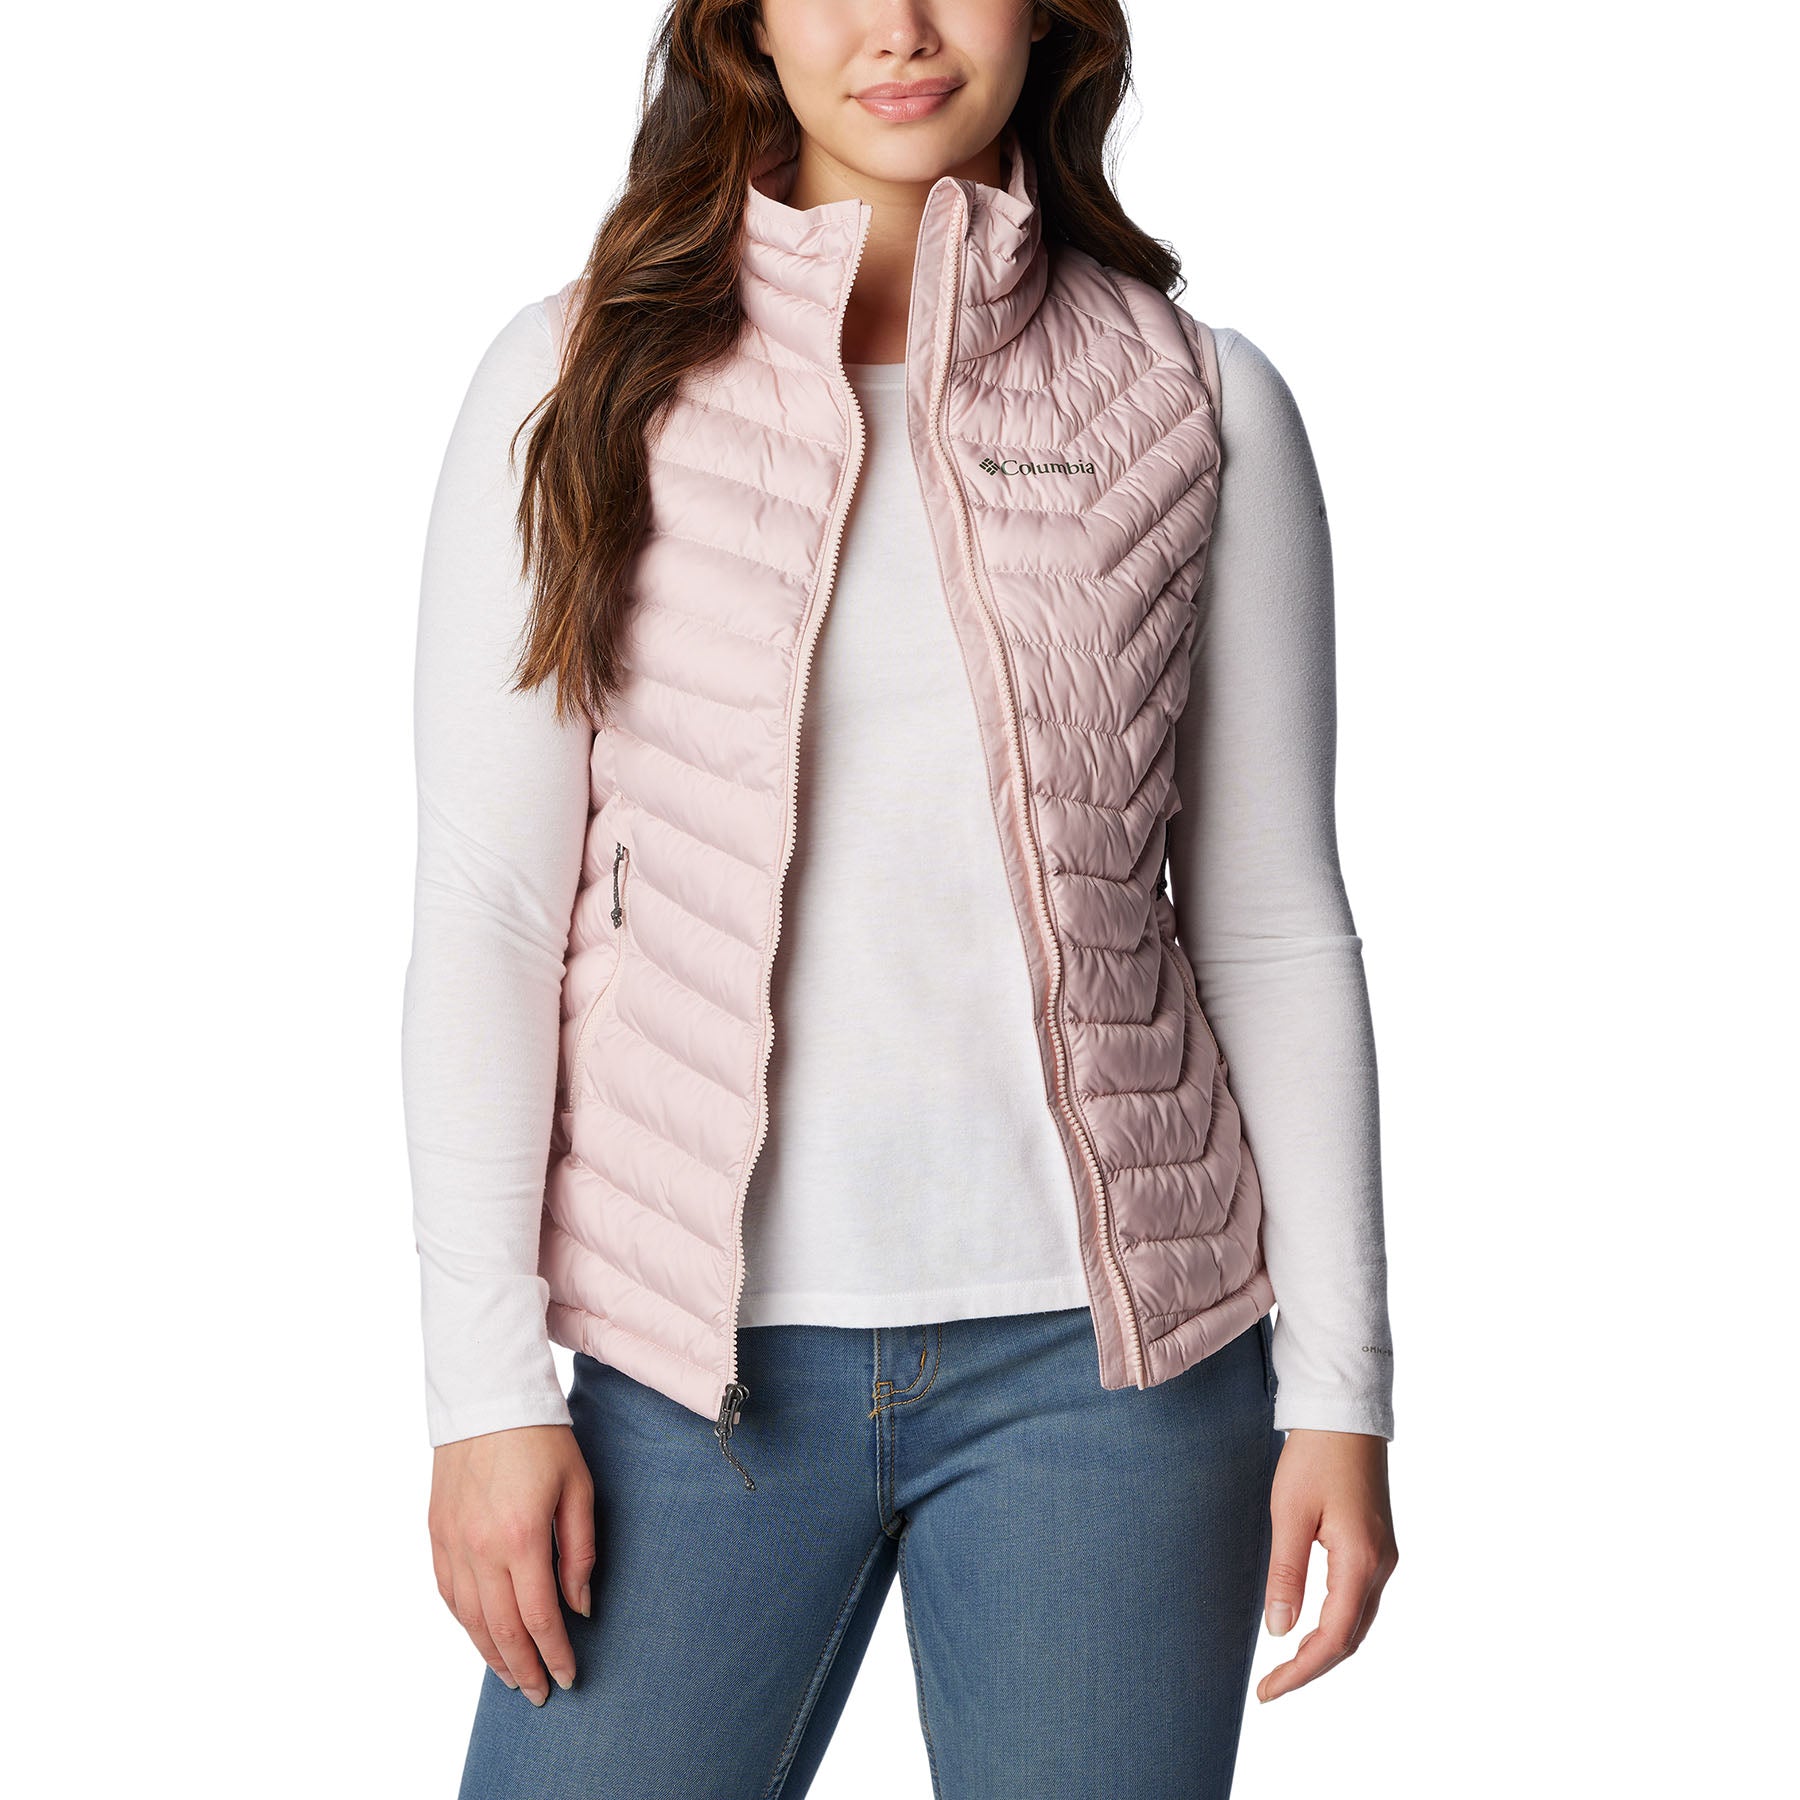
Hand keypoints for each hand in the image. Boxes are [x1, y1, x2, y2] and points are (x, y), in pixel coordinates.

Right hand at [428, 1423, 596, 1705]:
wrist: (489, 1397)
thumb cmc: (543, 1439)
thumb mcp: (578, 1488)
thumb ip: (580, 1551)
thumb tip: (580, 1605)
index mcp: (522, 1538)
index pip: (538, 1617)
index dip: (554, 1653)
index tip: (568, 1677)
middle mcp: (481, 1548)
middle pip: (500, 1629)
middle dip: (523, 1667)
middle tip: (540, 1692)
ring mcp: (453, 1542)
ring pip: (468, 1618)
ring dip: (490, 1654)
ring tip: (511, 1677)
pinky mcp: (436, 1532)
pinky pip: (447, 1591)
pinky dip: (463, 1621)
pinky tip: (479, 1634)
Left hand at [1257, 1428, 1396, 1702]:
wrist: (1344, 1414)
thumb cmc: (1314, 1456)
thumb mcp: (1289, 1512)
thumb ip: (1286, 1573)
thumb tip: (1279, 1631)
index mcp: (1360, 1561)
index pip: (1334, 1639)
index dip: (1301, 1672)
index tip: (1267, 1692)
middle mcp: (1381, 1566)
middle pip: (1350, 1638)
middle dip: (1312, 1668)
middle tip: (1270, 1687)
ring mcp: (1384, 1556)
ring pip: (1357, 1622)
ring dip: (1324, 1649)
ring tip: (1284, 1666)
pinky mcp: (1377, 1545)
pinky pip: (1359, 1601)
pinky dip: (1335, 1624)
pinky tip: (1309, 1626)